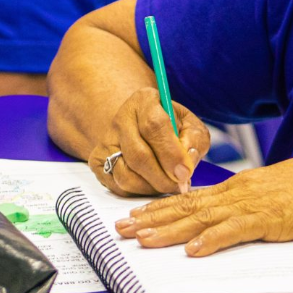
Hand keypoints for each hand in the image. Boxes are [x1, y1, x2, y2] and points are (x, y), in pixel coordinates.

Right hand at [89, 86, 210, 196]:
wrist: (140, 127)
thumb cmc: (171, 127)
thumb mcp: (189, 125)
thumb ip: (194, 140)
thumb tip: (188, 161)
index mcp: (144, 100)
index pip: (154, 125)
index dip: (171, 153)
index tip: (185, 172)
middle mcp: (120, 119)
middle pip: (139, 155)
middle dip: (163, 177)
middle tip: (180, 186)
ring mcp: (106, 141)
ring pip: (126, 175)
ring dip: (151, 187)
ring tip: (167, 184)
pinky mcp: (97, 161)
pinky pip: (118, 186)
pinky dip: (139, 192)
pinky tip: (152, 184)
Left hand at [113, 149, 292, 256]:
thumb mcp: (271, 192)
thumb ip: (248, 203)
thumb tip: (230, 217)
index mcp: (236, 187)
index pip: (188, 197)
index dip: (159, 207)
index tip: (135, 216)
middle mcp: (236, 193)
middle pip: (184, 206)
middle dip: (150, 219)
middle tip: (120, 229)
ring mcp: (250, 205)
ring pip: (200, 218)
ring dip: (169, 230)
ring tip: (142, 240)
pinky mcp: (268, 219)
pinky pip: (235, 231)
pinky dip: (212, 240)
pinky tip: (194, 250)